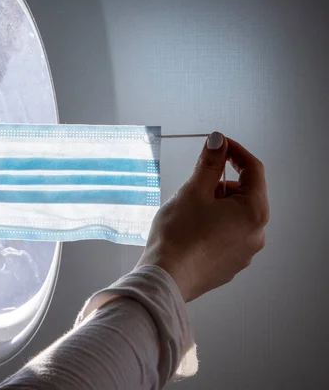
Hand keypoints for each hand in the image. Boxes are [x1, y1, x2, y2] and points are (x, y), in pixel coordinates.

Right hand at [137, 132, 269, 301]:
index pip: (253, 170)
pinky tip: (189, 231)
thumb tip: (218, 141)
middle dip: (220, 184)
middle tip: (193, 187)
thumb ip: (209, 163)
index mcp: (254, 212)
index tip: (217, 144)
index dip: (234, 152)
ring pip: (233, 216)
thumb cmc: (178, 235)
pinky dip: (212, 226)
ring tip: (188, 213)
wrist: (165, 279)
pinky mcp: (229, 265)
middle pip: (243, 195)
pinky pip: (226, 236)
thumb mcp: (193, 191)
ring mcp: (244, 253)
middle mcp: (256, 234)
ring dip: (215, 206)